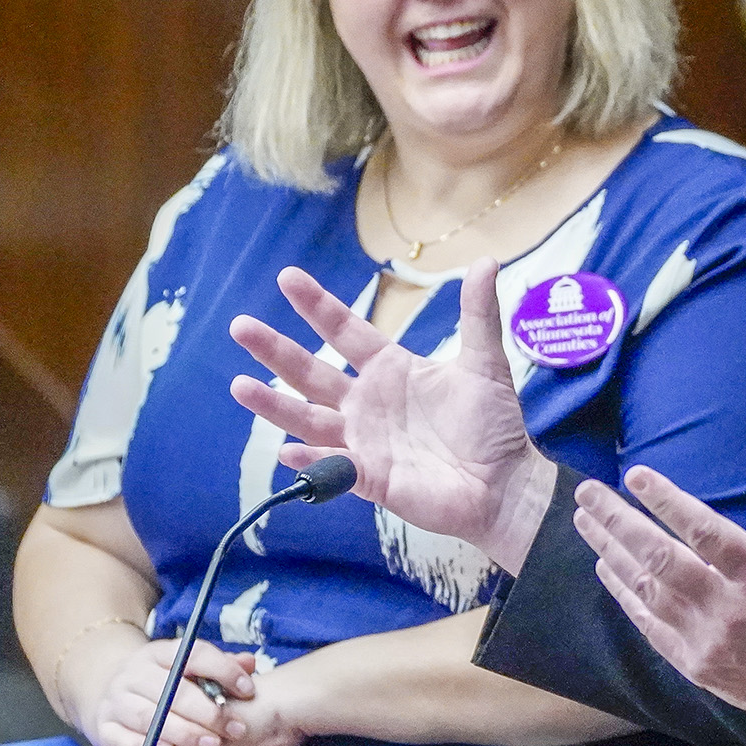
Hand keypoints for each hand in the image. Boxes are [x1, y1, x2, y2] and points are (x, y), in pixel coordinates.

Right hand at [229, 259, 556, 573]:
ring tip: (240, 385)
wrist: (505, 484)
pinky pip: (332, 469)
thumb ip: (478, 315)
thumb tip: (487, 261)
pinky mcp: (370, 479)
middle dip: (275, 352)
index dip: (317, 306)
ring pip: (308, 419)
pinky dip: (309, 462)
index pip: (345, 332)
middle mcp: (367, 403)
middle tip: (240, 325)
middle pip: (311, 373)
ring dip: (274, 405)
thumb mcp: (485, 364)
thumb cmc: (493, 426)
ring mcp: (363, 441)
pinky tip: (284, 451)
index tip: (288, 277)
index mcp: (390, 370)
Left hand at [573, 434, 745, 745]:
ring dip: (612, 552)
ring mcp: (708, 640)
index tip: (635, 476)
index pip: (703, 530)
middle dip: (618, 522)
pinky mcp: (696, 664)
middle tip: (588, 492)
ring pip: (647, 590)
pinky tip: (606, 567)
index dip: (666, 501)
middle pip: (660, 559)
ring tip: (585, 521)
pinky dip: (625, 594)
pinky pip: (649, 625)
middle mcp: (729, 608)